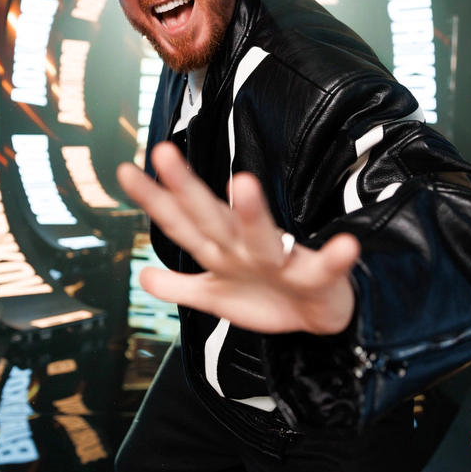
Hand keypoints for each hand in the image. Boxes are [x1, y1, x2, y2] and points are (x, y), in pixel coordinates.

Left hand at [117, 142, 359, 334]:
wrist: (316, 317)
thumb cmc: (265, 297)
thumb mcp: (217, 297)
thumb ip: (181, 286)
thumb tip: (142, 277)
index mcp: (221, 250)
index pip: (180, 222)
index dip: (153, 200)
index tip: (125, 172)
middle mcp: (246, 247)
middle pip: (210, 217)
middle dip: (186, 188)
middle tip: (162, 154)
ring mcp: (282, 260)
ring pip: (263, 235)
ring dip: (252, 212)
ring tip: (241, 183)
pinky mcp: (318, 276)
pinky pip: (326, 268)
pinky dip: (336, 257)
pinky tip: (345, 246)